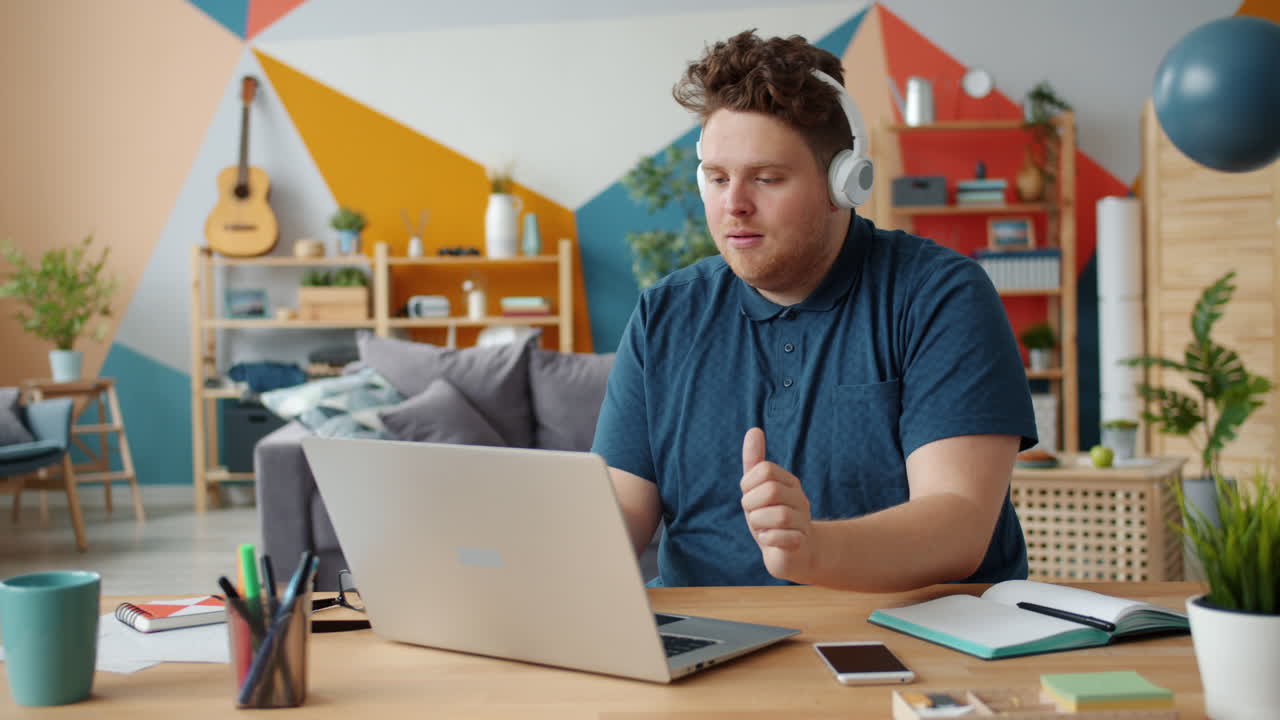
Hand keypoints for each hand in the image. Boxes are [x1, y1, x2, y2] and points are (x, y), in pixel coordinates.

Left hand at [739, 427, 814, 581]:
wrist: (793, 553)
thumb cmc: (770, 517)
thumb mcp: (758, 489)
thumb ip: (754, 461)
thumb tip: (754, 430)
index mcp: (789, 481)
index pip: (764, 470)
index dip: (748, 484)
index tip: (750, 497)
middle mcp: (800, 498)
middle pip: (770, 490)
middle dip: (752, 505)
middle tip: (754, 515)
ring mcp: (804, 521)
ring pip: (779, 515)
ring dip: (760, 523)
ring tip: (762, 528)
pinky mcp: (801, 543)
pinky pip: (782, 537)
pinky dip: (768, 539)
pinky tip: (769, 540)